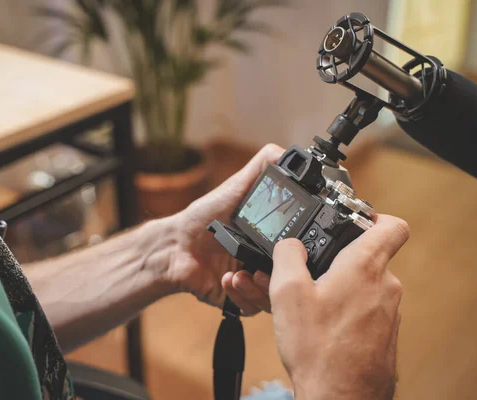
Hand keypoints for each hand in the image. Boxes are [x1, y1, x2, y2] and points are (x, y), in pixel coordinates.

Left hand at [166, 144, 283, 313]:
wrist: (174, 248)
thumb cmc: (203, 218)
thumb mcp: (236, 188)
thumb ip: (261, 169)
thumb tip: (286, 151)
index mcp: (273, 238)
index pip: (300, 249)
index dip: (302, 251)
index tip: (294, 246)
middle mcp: (268, 262)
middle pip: (294, 276)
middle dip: (285, 274)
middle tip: (269, 265)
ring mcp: (255, 283)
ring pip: (277, 297)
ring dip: (261, 287)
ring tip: (243, 273)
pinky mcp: (240, 300)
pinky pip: (254, 308)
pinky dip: (243, 295)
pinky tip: (228, 279)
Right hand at [270, 215, 408, 399]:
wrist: (340, 399)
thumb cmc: (318, 350)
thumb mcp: (287, 293)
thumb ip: (287, 255)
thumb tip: (290, 244)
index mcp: (365, 267)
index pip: (391, 224)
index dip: (373, 216)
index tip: (351, 222)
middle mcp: (384, 286)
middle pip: (363, 257)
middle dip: (332, 261)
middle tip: (303, 275)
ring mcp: (387, 313)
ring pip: (359, 287)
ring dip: (332, 289)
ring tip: (302, 306)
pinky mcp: (382, 334)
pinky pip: (362, 310)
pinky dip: (340, 311)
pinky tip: (317, 326)